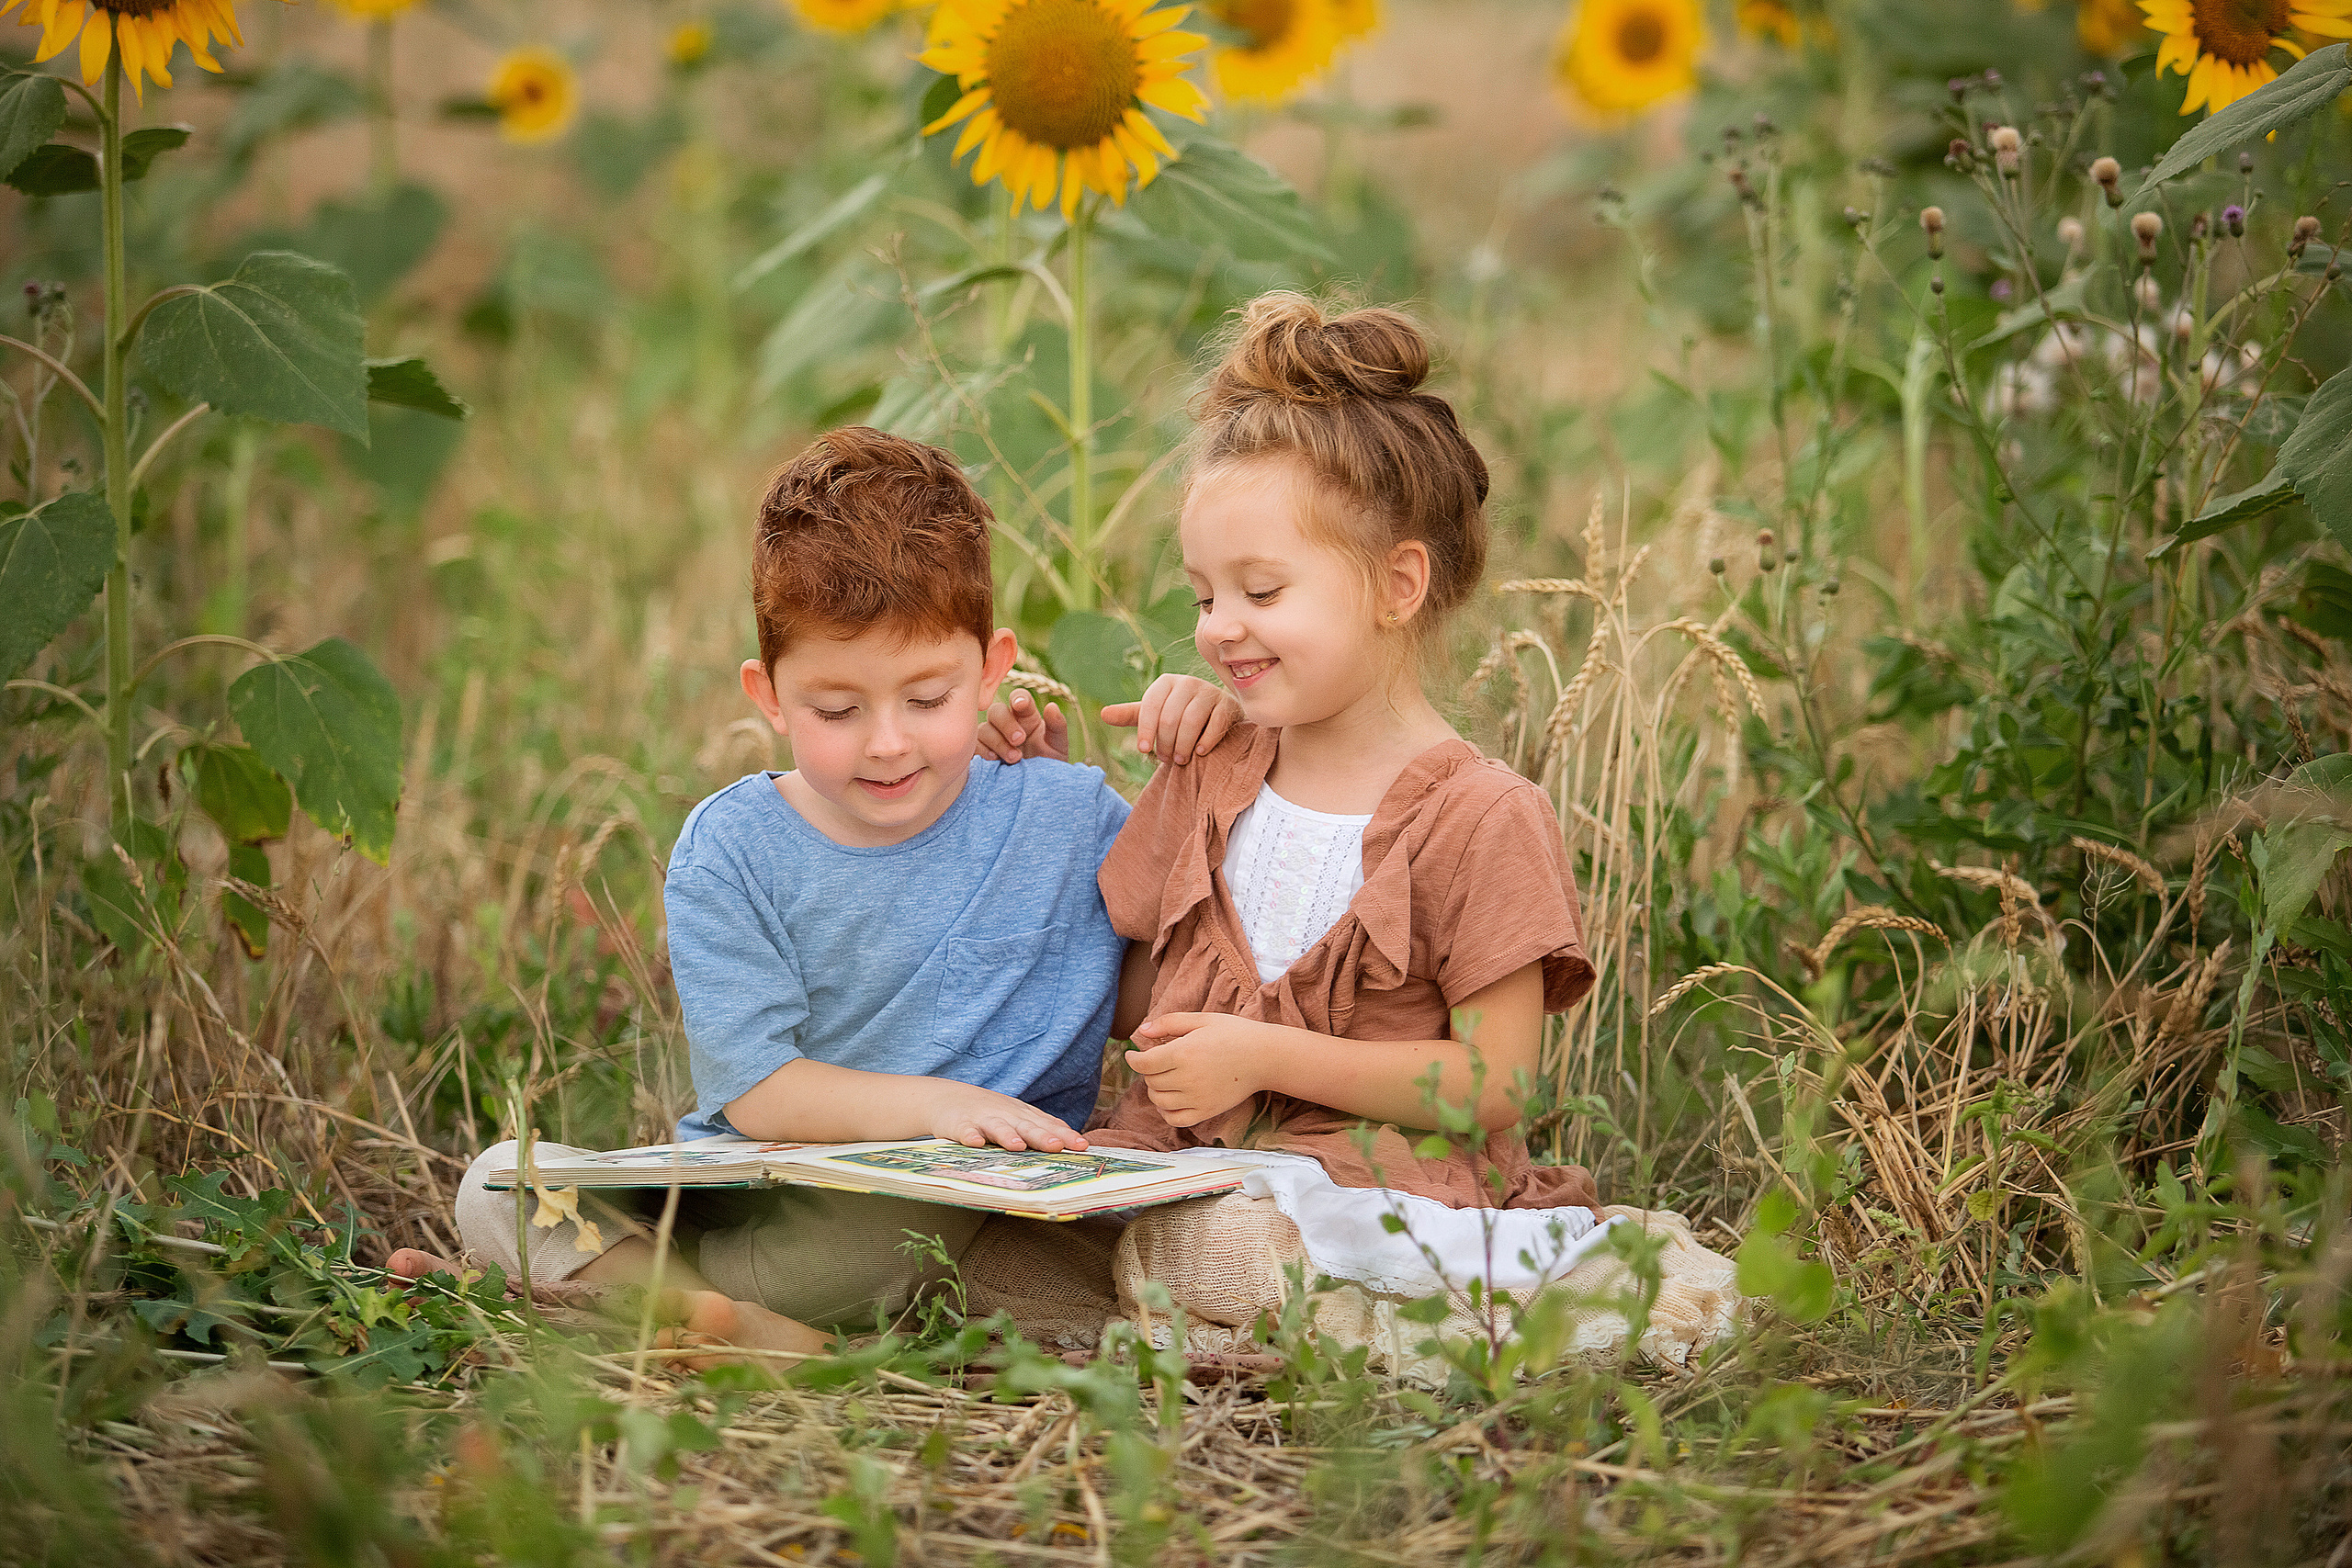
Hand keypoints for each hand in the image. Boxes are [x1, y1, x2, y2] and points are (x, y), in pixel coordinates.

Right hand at [919, 1079, 1088, 1151]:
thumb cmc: (990, 1113)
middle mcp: (1007, 1116)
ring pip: (997, 1128)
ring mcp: (982, 1120)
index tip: (1082, 1146)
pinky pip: (965, 1132)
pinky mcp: (959, 1125)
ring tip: (1018, 1147)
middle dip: (1043, 1136)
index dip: (1065, 1136)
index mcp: (1023, 1116)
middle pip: (1027, 1127)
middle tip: (1058, 1146)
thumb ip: (1042, 1129)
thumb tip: (1074, 1144)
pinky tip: (975, 1144)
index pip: (1048, 1126)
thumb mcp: (1018, 1117)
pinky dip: (969, 1137)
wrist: (947, 1098)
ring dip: (1008, 1136)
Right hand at [975, 686, 1068, 763]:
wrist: (1037, 793)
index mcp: (1026, 717)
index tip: (1021, 705)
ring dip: (998, 742)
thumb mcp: (1058, 747)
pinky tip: (994, 760)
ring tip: (1015, 759)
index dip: (1018, 698)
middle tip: (1020, 740)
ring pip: (984, 729)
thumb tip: (1051, 706)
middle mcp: (1005, 724)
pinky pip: (972, 746)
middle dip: (1007, 724)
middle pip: (997, 711)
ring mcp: (990, 738)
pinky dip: (982, 751)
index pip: (1019, 698)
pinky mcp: (979, 753)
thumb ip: (1057, 726)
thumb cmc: (1048, 765)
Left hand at [1101, 674, 1241, 764]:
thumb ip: (1131, 715)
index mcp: (1165, 683)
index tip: (1144, 750)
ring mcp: (1209, 692)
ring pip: (1192, 720)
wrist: (1215, 714)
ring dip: (1183, 745)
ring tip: (1180, 760)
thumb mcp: (1154, 714)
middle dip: (1166, 743)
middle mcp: (1188, 682)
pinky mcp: (1227, 705)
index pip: (1150, 706)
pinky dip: (1206, 740)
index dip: (1145, 730)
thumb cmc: (1178, 715)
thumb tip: (1103, 714)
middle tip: (1166, 759)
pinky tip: (1199, 753)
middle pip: (1170, 717)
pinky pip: (1215, 723)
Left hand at [1123, 1012, 1270, 1127]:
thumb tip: (1142, 1031)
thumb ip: (1169, 1023)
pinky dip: (1166, 1112)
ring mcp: (1197, 1097)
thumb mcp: (1202, 1019)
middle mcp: (1188, 1078)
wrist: (1264, 1056)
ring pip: (1159, 1101)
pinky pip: (1175, 1119)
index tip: (1133, 1054)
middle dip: (1149, 1070)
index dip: (1133, 1058)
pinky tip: (1171, 1099)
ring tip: (1166, 1078)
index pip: (1144, 1063)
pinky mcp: (1206, 1110)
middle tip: (1158, 1061)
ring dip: (1156, 1090)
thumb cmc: (1234, 1034)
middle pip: (1150, 1081)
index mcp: (1184, 1052)